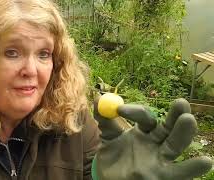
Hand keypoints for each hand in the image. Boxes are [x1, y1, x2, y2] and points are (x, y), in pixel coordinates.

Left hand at [93, 98, 212, 179]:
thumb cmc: (112, 158)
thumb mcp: (107, 137)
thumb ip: (104, 120)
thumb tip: (97, 98)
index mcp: (144, 131)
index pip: (145, 117)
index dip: (135, 112)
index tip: (120, 110)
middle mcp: (157, 143)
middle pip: (169, 127)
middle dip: (175, 115)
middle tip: (180, 103)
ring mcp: (162, 160)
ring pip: (176, 146)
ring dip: (184, 134)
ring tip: (188, 120)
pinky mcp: (164, 177)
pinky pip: (180, 173)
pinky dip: (193, 168)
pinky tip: (205, 162)